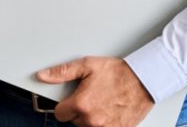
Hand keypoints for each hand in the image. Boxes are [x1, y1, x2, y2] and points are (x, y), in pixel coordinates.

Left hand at [36, 56, 153, 126]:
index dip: (64, 105)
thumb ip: (62, 72)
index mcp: (82, 104)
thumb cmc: (119, 73)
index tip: (71, 100)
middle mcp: (92, 120)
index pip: (59, 113)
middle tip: (91, 97)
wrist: (144, 80)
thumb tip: (43, 76)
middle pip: (74, 121)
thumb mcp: (87, 65)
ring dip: (91, 118)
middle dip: (79, 111)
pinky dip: (104, 123)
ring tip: (101, 103)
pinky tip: (109, 111)